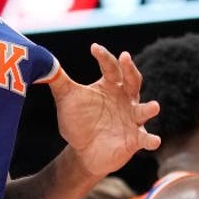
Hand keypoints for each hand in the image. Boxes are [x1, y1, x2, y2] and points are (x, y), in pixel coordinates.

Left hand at [49, 43, 160, 175]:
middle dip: (130, 69)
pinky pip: (146, 139)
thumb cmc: (77, 121)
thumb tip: (44, 61)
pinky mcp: (134, 139)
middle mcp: (125, 99)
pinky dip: (151, 140)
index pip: (110, 67)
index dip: (104, 57)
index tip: (94, 48)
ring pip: (144, 110)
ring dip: (149, 108)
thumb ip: (59, 81)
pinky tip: (154, 141)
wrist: (82, 151)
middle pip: (132, 80)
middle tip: (125, 57)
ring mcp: (132, 119)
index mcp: (110, 86)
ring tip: (154, 106)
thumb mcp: (66, 99)